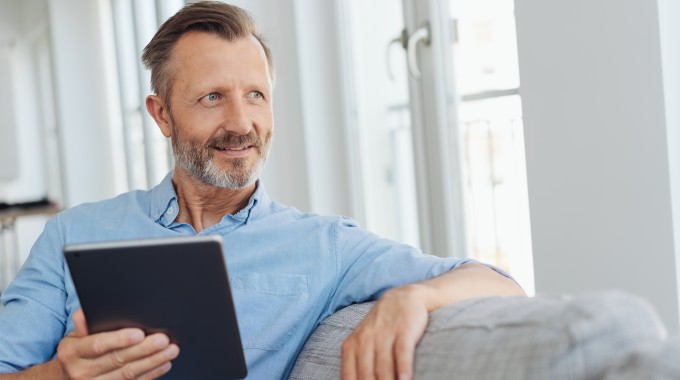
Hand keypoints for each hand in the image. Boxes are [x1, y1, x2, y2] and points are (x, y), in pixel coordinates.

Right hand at [56, 310, 179, 378]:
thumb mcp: (73, 336)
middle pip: (118, 360)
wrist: (66, 378)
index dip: (119, 339)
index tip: (139, 333)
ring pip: (128, 374)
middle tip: (163, 340)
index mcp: (72, 352)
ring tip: (170, 351)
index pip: (98, 345)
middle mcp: (82, 371)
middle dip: (144, 349)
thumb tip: (85, 312)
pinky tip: (163, 364)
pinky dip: (151, 374)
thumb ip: (83, 324)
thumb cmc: (77, 351)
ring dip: (153, 362)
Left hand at [341, 285, 429, 379]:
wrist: (403, 297)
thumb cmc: (382, 327)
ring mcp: (384, 334)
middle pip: (367, 376)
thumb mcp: (363, 342)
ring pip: (384, 367)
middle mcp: (365, 339)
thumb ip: (358, 365)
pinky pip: (402, 353)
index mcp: (351, 345)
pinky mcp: (403, 330)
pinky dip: (403, 369)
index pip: (350, 377)